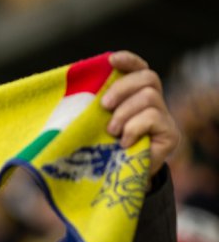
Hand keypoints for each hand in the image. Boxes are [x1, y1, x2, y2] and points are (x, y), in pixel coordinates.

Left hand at [101, 51, 179, 175]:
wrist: (117, 182)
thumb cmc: (101, 150)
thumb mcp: (93, 124)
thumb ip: (91, 106)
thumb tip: (71, 88)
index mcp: (135, 95)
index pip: (139, 68)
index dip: (128, 60)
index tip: (111, 59)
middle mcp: (154, 103)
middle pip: (148, 78)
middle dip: (122, 88)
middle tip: (104, 106)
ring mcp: (165, 118)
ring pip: (150, 97)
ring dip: (125, 113)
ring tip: (111, 131)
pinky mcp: (170, 134)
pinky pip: (154, 118)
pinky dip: (134, 127)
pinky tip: (124, 143)